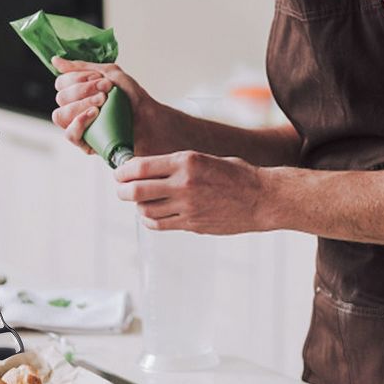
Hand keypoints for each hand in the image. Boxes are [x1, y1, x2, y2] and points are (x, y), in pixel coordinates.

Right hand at [50, 56, 149, 153]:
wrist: (149, 118)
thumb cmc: (131, 97)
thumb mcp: (109, 73)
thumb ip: (81, 67)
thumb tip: (55, 61)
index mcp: (78, 93)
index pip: (61, 83)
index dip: (77, 79)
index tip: (99, 78)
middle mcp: (75, 109)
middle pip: (60, 98)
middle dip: (82, 91)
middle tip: (104, 91)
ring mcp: (79, 127)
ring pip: (61, 115)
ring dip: (81, 105)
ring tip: (102, 102)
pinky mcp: (85, 143)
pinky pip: (70, 134)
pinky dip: (79, 122)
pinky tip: (93, 114)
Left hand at [114, 151, 266, 233]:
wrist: (263, 198)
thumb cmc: (236, 174)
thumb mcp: (205, 158)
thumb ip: (176, 164)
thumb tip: (146, 171)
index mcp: (186, 162)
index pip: (140, 167)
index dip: (123, 171)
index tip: (119, 173)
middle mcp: (184, 184)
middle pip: (136, 191)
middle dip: (122, 190)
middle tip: (121, 189)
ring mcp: (187, 206)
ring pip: (145, 210)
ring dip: (137, 206)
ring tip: (140, 201)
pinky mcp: (192, 224)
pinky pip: (159, 224)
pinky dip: (149, 220)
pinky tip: (151, 214)